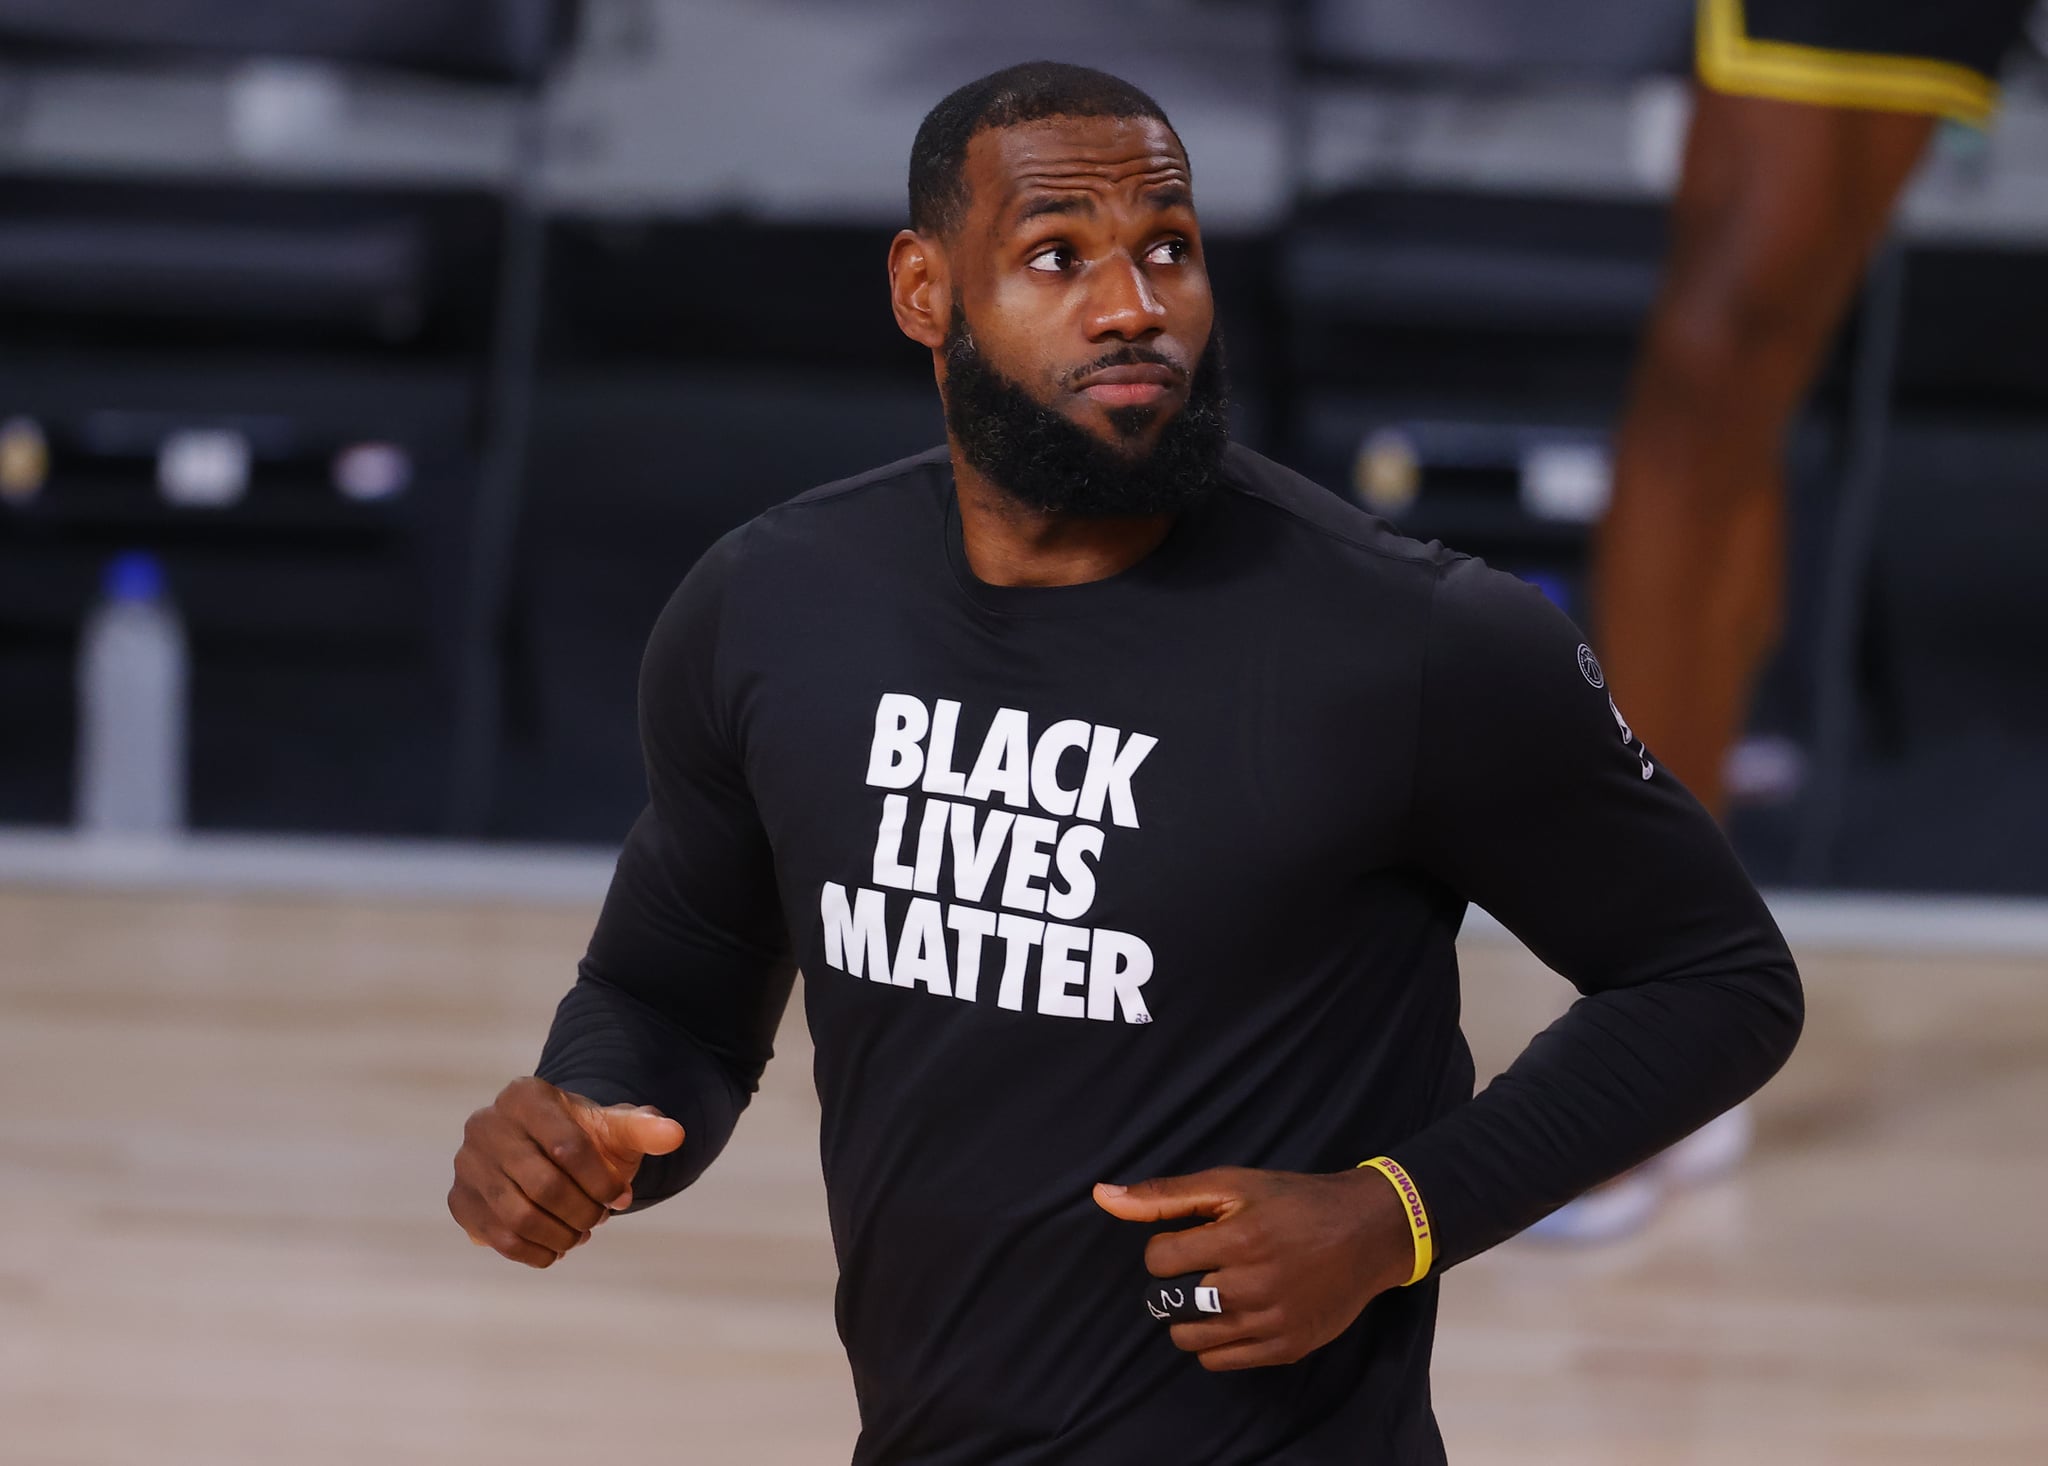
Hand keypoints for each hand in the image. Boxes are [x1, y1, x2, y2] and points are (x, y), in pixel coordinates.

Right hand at [448, 1076, 683, 1267]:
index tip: (623, 1198)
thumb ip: (644, 1129)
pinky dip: (535, 1253)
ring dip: (561, 1235)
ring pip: (519, 1217)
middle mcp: (485, 1124)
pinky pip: (499, 1239)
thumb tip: (675, 1134)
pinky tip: (556, 1249)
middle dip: (583, 1211)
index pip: (568, 1147)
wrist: (544, 1152)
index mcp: (525, 1096)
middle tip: (600, 1219)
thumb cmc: (582, 1137)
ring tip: (581, 1234)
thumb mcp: (613, 1128)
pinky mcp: (460, 1201)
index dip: (602, 1181)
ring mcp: (468, 1164)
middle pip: (544, 1186)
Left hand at [1093, 1165, 1414, 1370]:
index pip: (1159, 1261)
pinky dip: (1216, 1340)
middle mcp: (1253, 1286)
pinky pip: (1221, 1361)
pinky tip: (1233, 1314)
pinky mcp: (1286, 1348)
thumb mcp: (1232, 1184)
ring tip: (1213, 1292)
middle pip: (1170, 1303)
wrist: (1367, 1232)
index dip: (1166, 1249)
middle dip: (1174, 1285)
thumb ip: (1165, 1194)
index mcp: (1238, 1239)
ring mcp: (1271, 1323)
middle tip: (1200, 1268)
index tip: (1191, 1241)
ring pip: (1190, 1338)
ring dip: (1190, 1316)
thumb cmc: (1294, 1201)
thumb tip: (1101, 1196)